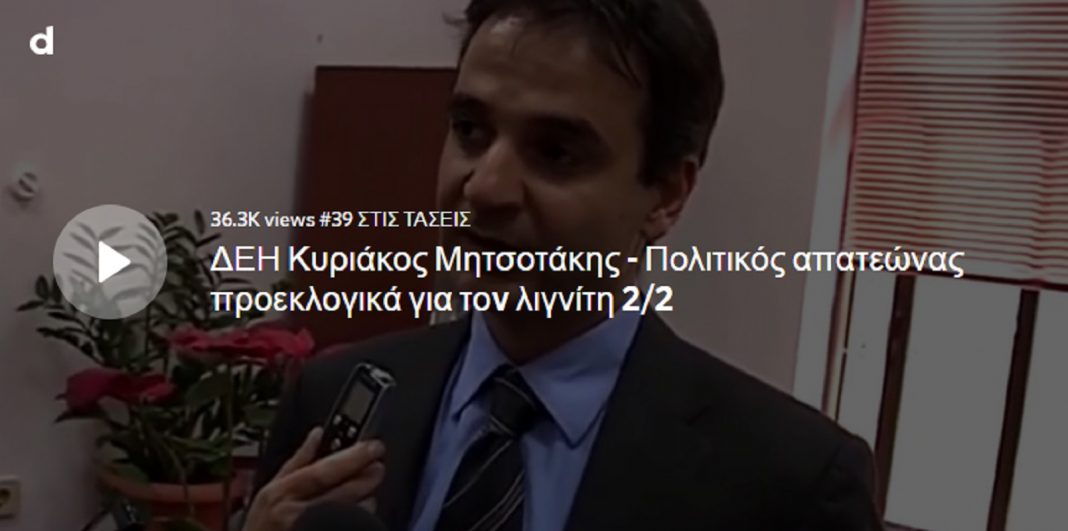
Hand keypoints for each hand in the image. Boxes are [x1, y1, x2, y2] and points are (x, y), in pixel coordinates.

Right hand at [242, 428, 385, 530]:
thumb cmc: (261, 526)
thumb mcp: (269, 490)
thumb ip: (296, 462)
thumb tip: (317, 435)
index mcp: (280, 492)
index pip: (322, 470)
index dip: (352, 458)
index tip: (371, 446)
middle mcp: (292, 513)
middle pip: (339, 492)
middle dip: (364, 478)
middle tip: (378, 467)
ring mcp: (306, 527)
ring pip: (346, 514)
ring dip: (364, 503)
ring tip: (370, 494)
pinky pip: (343, 527)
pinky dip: (355, 522)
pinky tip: (361, 519)